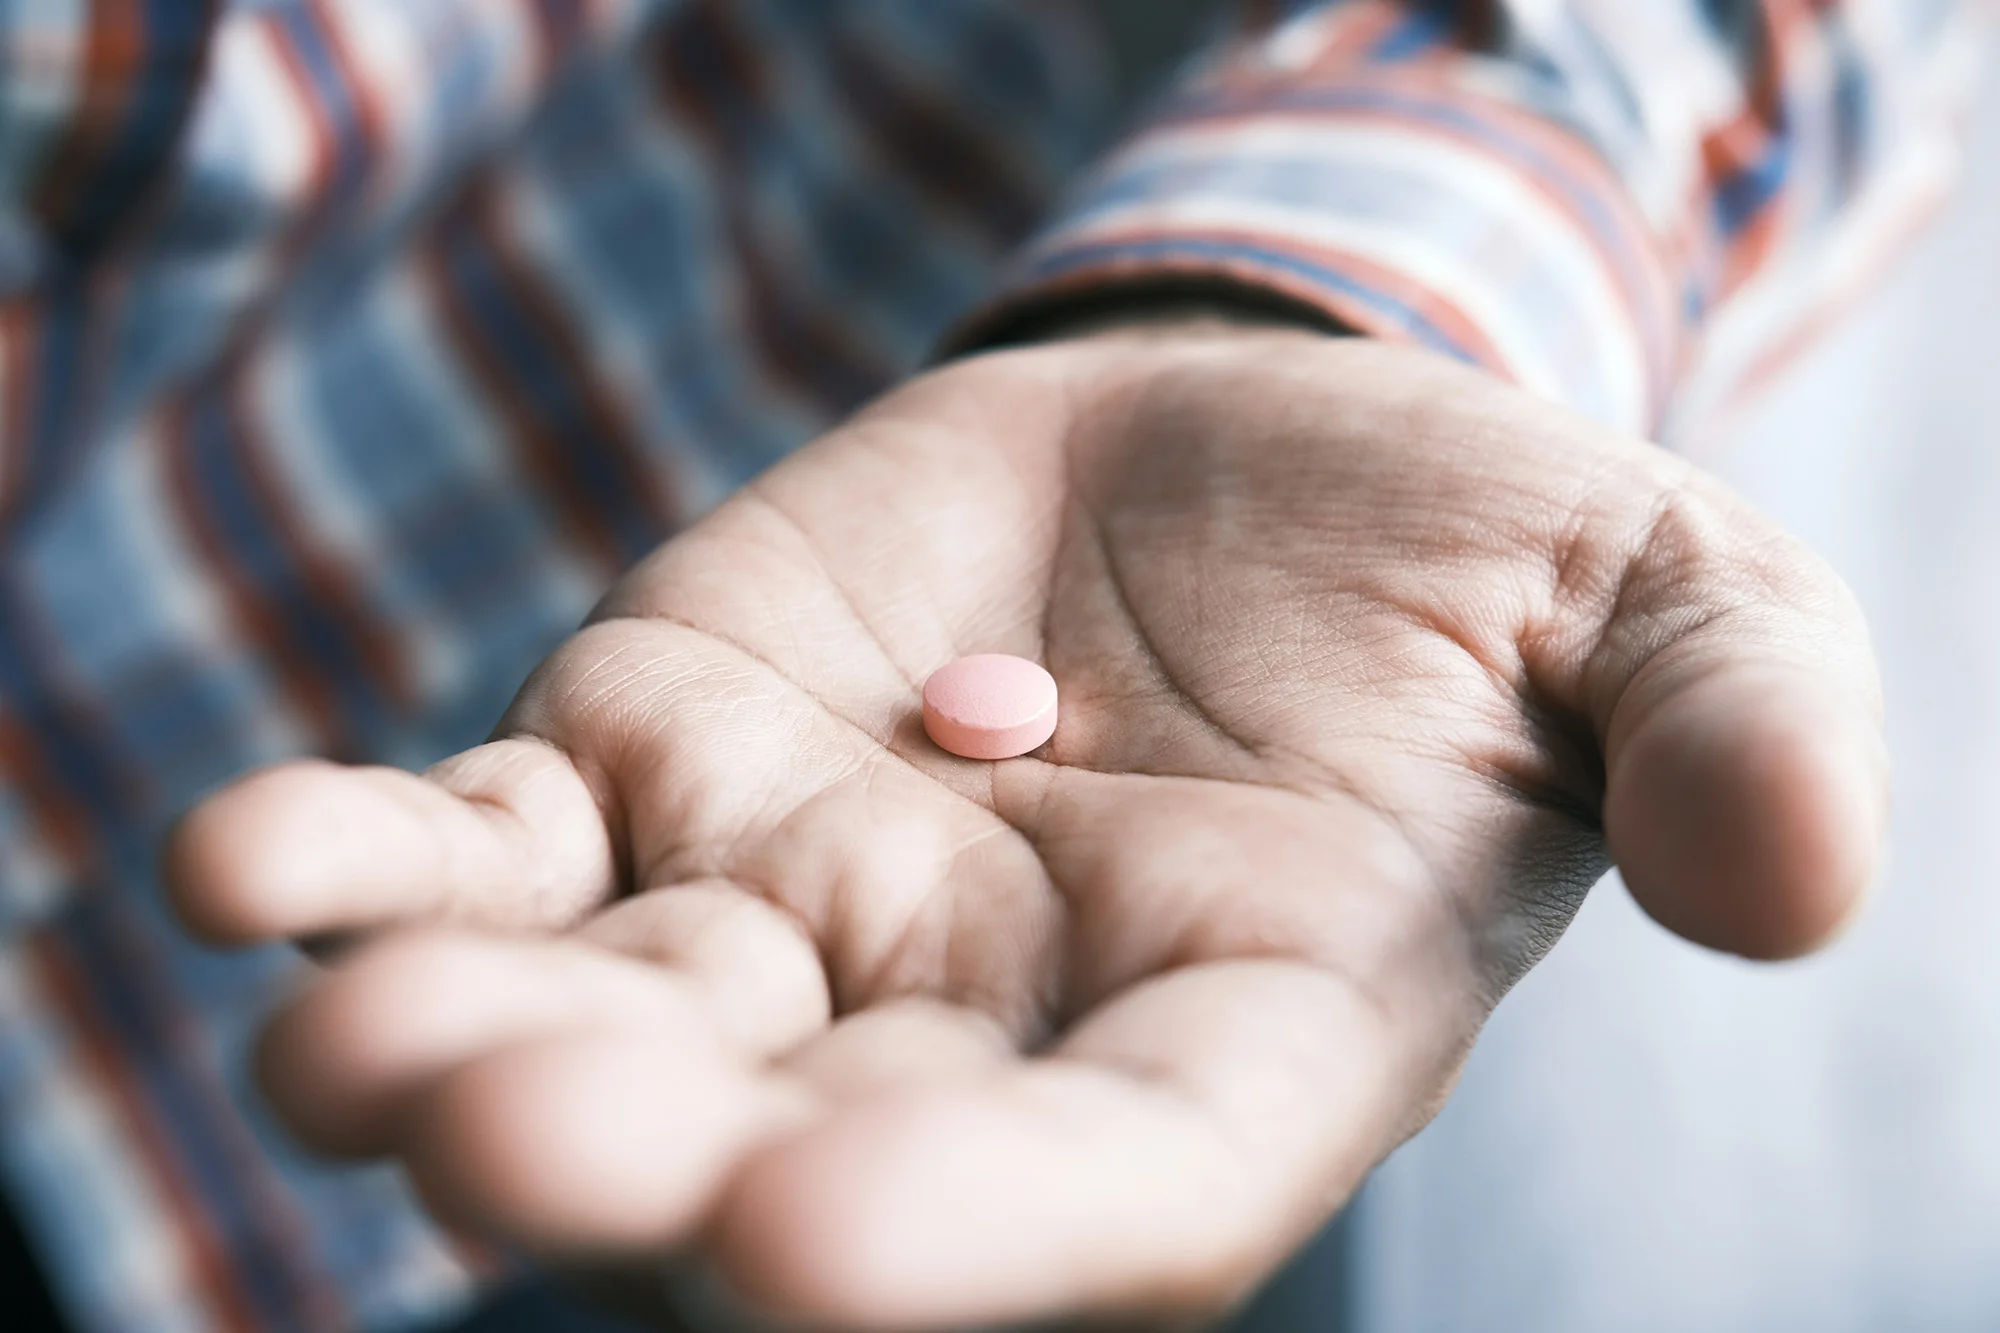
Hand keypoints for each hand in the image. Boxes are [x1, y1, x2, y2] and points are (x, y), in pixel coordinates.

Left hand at [166, 329, 1885, 1329]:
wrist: (1249, 449)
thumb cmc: (1469, 561)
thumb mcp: (1658, 601)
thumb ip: (1727, 726)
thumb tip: (1800, 878)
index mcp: (1235, 1037)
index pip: (1111, 1192)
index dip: (972, 1242)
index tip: (805, 1256)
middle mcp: (986, 1028)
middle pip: (803, 1151)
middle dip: (642, 1169)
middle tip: (489, 1142)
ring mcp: (792, 914)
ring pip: (608, 1029)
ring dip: (463, 1046)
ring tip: (343, 1041)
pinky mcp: (653, 768)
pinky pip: (489, 853)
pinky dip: (370, 862)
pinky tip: (247, 867)